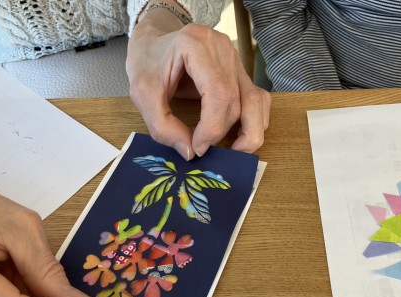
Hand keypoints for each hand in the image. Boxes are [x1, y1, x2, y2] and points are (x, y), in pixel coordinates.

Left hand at [127, 12, 270, 159]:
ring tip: (235, 151)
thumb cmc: (146, 62)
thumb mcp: (142, 94)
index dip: (212, 127)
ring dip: (250, 131)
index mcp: (196, 44)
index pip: (219, 93)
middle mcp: (222, 48)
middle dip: (223, 132)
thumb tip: (190, 152)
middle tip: (204, 148)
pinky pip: (258, 99)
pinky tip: (240, 136)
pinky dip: (254, 121)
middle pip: (237, 100)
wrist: (153, 41)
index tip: (197, 147)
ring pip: (255, 101)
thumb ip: (162, 126)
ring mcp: (235, 58)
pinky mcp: (240, 71)